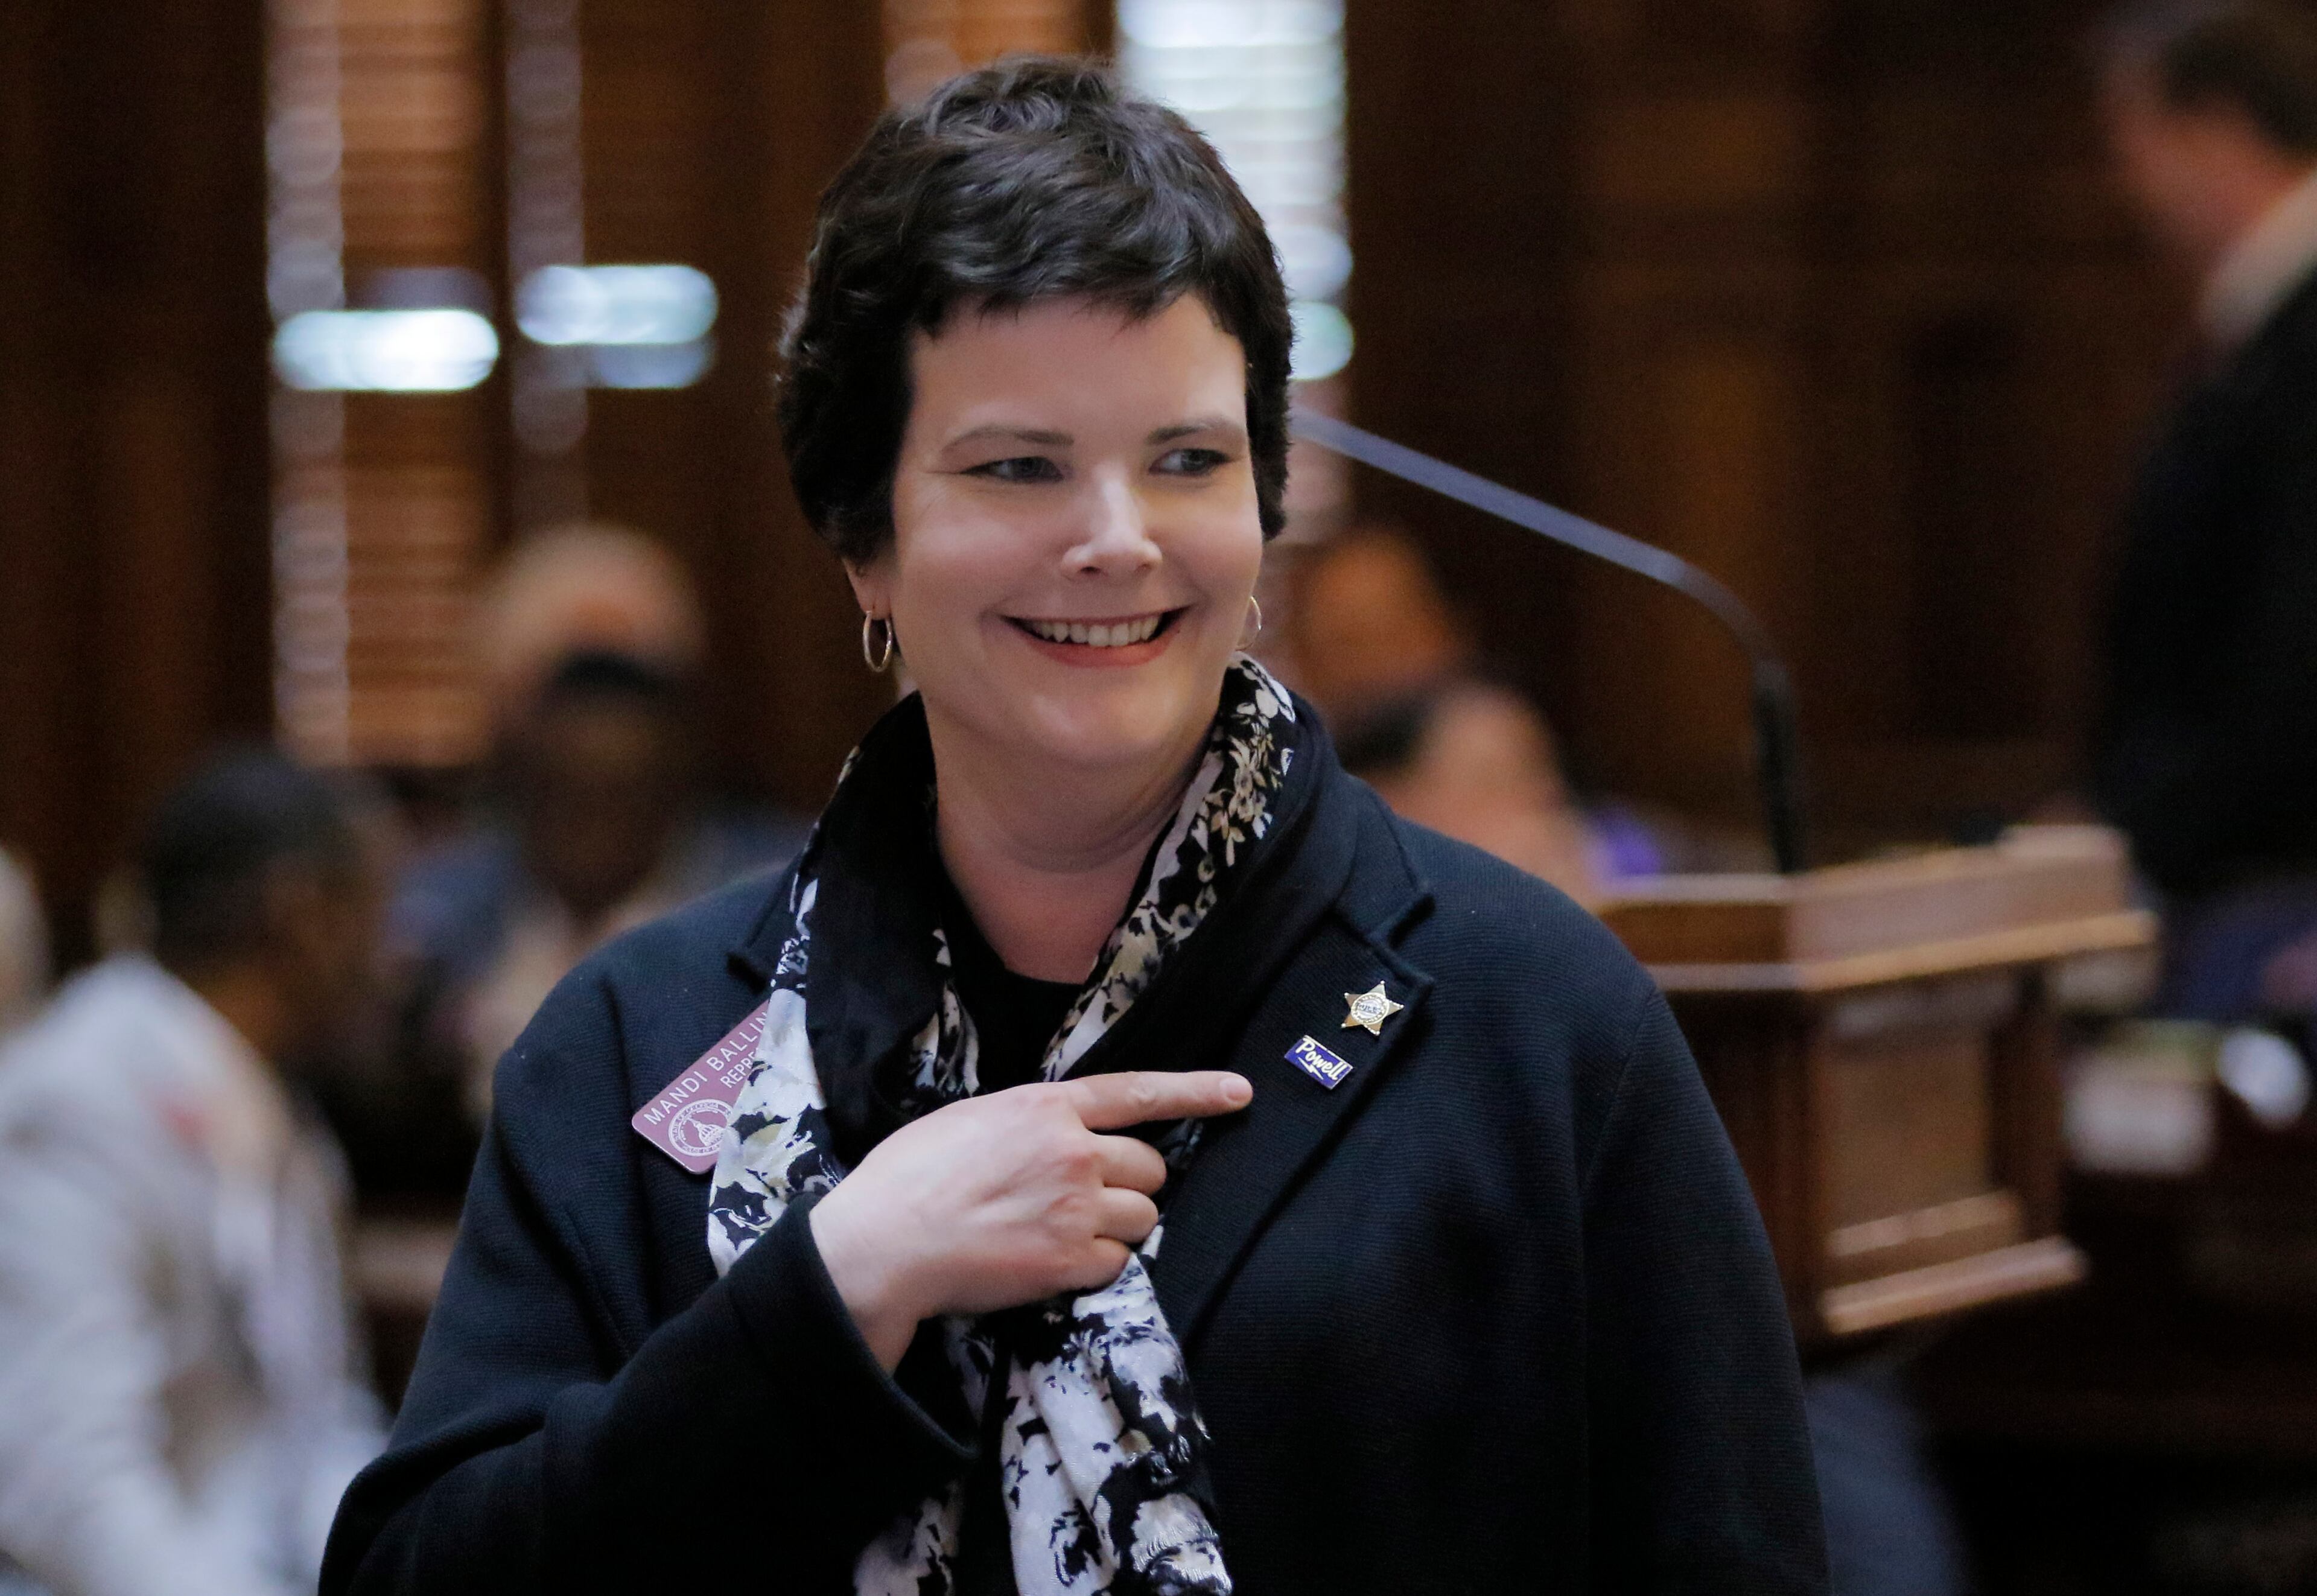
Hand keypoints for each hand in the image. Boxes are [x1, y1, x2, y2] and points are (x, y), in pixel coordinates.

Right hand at [808, 1070, 1251, 1369]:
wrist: (884, 1243)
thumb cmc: (909, 1177)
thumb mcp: (971, 1120)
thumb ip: (1027, 1122)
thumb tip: (1053, 1132)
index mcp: (1046, 1107)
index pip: (1137, 1092)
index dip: (1195, 1090)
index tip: (1239, 1092)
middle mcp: (1073, 1151)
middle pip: (1150, 1168)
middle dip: (1131, 1185)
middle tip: (1086, 1201)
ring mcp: (1076, 1207)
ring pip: (1144, 1217)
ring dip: (1118, 1228)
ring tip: (1065, 1234)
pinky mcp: (1070, 1261)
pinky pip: (1118, 1264)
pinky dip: (1095, 1267)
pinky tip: (1051, 1264)